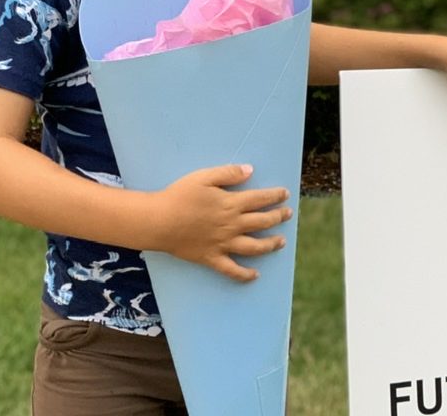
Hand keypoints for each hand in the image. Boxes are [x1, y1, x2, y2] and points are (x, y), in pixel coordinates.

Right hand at [147, 164, 291, 281]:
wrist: (158, 222)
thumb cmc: (179, 196)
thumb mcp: (203, 177)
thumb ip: (228, 173)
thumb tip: (250, 171)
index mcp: (231, 204)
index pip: (260, 199)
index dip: (275, 196)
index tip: (285, 194)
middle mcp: (232, 225)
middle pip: (262, 222)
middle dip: (278, 217)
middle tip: (288, 214)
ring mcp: (223, 244)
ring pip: (254, 247)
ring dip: (271, 244)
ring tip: (282, 242)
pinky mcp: (212, 258)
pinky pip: (232, 270)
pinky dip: (245, 275)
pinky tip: (255, 275)